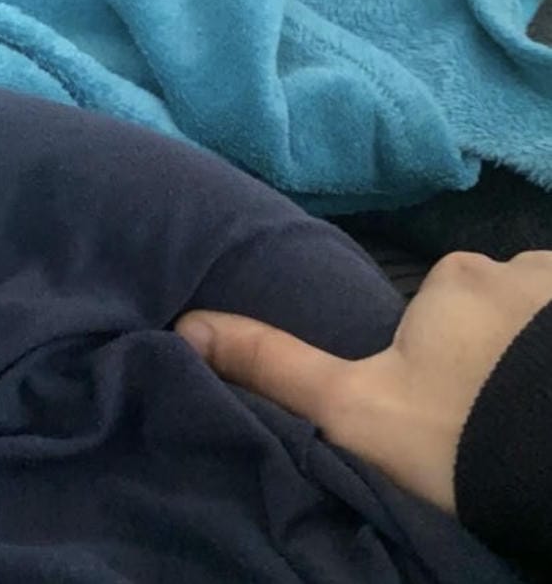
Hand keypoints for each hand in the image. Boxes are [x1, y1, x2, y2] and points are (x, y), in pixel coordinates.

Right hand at [175, 296, 515, 513]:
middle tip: (495, 416)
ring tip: (534, 412)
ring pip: (543, 319)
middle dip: (492, 352)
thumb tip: (186, 325)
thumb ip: (274, 364)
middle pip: (495, 309)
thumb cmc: (454, 433)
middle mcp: (518, 268)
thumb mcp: (352, 410)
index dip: (440, 356)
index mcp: (452, 281)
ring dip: (537, 355)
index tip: (452, 407)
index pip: (438, 306)